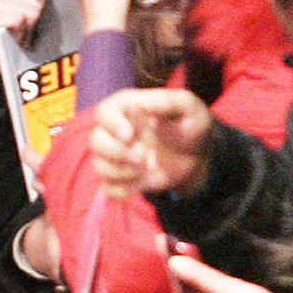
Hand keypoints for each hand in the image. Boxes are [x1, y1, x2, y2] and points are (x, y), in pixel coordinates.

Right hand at [88, 88, 214, 197]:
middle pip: (96, 141)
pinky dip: (121, 190)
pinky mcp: (122, 178)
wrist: (197, 156)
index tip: (129, 135)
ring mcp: (117, 157)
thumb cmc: (190, 124)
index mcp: (127, 110)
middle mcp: (115, 133)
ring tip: (147, 169)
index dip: (111, 124)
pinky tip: (140, 185)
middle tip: (143, 157)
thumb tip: (144, 104)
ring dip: (121, 172)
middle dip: (117, 152)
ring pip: (100, 166)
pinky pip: (108, 188)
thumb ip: (169, 102)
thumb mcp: (189, 108)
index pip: (104, 112)